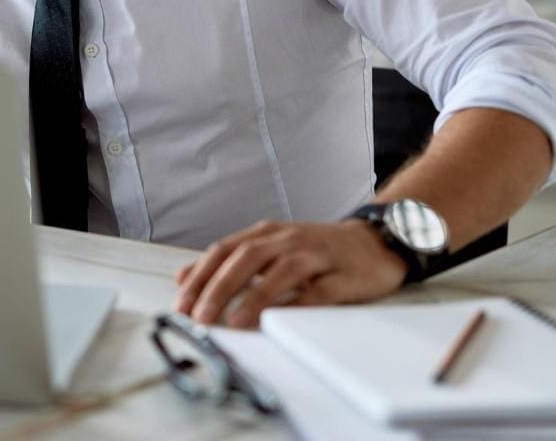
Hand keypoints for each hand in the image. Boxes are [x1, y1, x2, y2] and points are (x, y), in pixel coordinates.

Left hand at [172, 220, 408, 327]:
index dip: (199, 275)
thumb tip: (183, 277)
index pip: (223, 250)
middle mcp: (287, 240)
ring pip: (279, 272)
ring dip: (254, 297)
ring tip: (234, 321)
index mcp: (266, 233)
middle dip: (218, 288)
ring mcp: (315, 255)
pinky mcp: (343, 276)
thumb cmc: (315, 249)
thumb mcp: (269, 247)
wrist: (374, 241)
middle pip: (245, 259)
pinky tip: (281, 320)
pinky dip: (298, 304)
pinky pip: (318, 291)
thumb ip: (230, 260)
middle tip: (200, 316)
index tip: (181, 302)